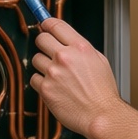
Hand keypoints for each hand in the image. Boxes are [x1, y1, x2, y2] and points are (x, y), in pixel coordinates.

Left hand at [29, 17, 123, 136]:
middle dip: (44, 43)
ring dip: (43, 65)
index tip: (44, 24)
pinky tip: (54, 87)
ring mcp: (53, 72)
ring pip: (36, 59)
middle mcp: (65, 57)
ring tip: (57, 75)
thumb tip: (68, 41)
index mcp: (80, 47)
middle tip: (48, 51)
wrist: (100, 115)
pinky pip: (34, 79)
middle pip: (41, 38)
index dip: (47, 23)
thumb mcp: (99, 60)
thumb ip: (81, 49)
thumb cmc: (103, 92)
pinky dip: (41, 83)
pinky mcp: (45, 88)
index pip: (56, 25)